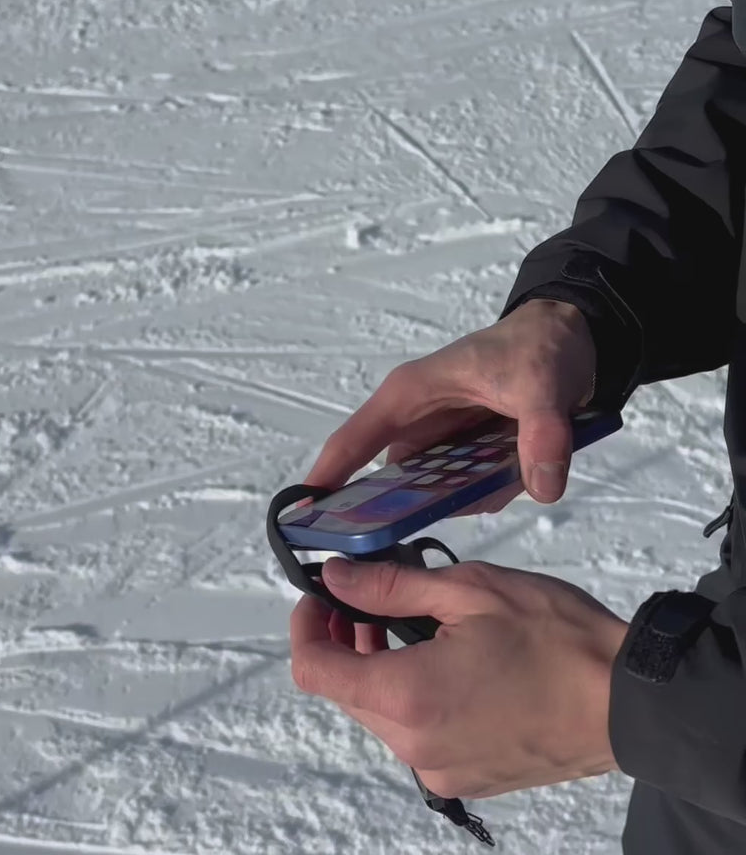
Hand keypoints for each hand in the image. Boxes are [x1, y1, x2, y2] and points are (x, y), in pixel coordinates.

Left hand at [291, 557, 627, 798]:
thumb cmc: (556, 639)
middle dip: (342, 644)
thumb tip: (336, 578)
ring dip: (376, 670)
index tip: (318, 598)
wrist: (626, 702)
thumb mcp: (470, 590)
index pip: (314, 671)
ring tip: (404, 625)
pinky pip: (415, 736)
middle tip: (364, 601)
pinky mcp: (466, 778)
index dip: (305, 628)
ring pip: (379, 715)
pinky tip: (441, 662)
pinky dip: (410, 697)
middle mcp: (415, 746)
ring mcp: (441, 769)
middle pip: (345, 693)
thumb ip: (391, 586)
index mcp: (409, 697)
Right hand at [305, 299, 595, 507]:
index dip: (326, 479)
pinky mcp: (466, 454)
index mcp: (411, 396)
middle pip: (389, 481)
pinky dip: (491, 490)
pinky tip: (524, 469)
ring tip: (506, 474)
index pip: (353, 441)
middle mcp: (418, 421)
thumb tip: (542, 488)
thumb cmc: (538, 345)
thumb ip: (543, 434)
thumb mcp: (542, 384)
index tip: (302, 521)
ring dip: (466, 495)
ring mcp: (442, 441)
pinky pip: (467, 489)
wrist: (570, 336)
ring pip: (433, 490)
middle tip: (422, 535)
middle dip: (405, 509)